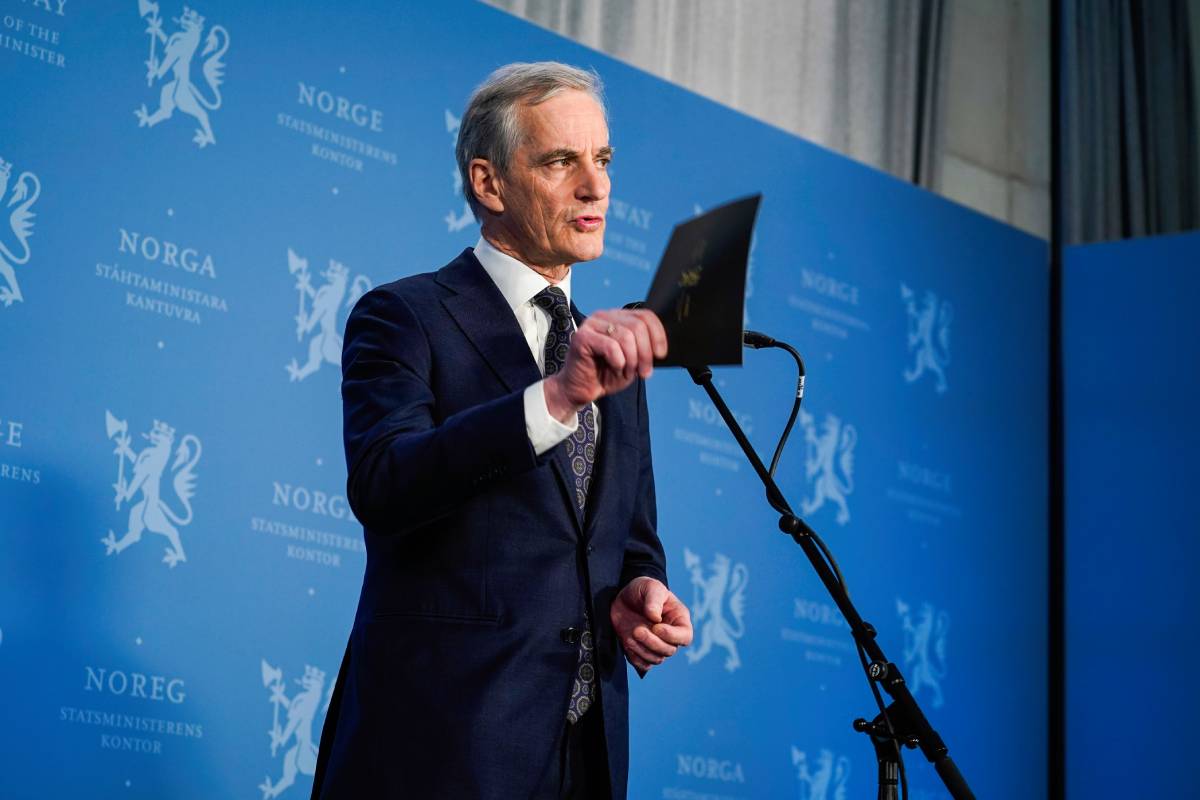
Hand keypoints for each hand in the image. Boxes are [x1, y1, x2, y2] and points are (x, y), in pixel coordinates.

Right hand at [544, 309, 666, 421]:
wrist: (580, 390)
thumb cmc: (605, 374)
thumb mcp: (633, 361)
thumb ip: (644, 349)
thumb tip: (659, 347)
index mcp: (618, 318)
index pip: (645, 315)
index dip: (658, 335)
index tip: (660, 355)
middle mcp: (604, 316)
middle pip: (638, 326)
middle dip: (645, 353)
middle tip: (644, 372)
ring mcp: (591, 324)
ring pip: (626, 336)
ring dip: (631, 360)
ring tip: (626, 372)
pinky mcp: (581, 337)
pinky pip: (610, 346)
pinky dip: (618, 361)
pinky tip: (614, 368)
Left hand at [610, 576, 692, 672]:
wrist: (625, 597)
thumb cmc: (643, 589)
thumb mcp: (650, 587)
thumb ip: (654, 600)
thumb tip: (655, 618)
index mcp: (679, 619)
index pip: (685, 636)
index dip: (672, 636)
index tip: (656, 627)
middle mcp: (671, 635)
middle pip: (669, 650)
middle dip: (652, 642)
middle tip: (637, 630)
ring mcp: (657, 645)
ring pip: (656, 659)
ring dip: (642, 649)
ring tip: (630, 633)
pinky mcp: (643, 651)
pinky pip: (643, 664)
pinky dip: (635, 657)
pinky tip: (628, 642)